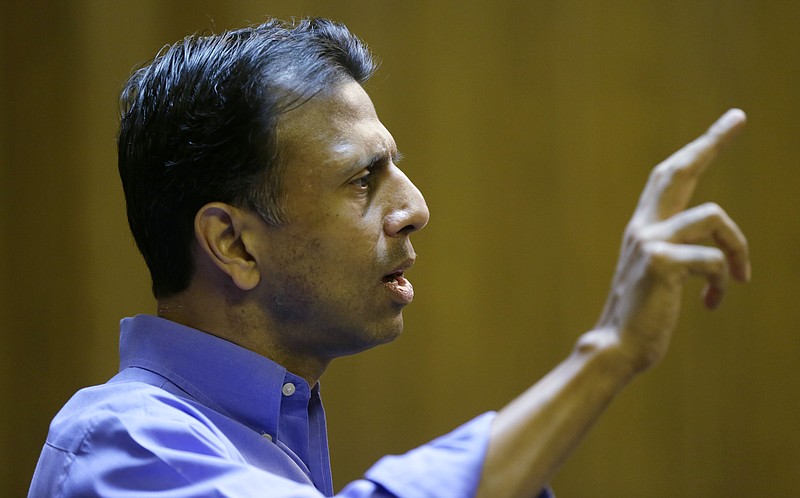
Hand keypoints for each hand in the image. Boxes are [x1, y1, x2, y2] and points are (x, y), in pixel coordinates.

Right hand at [593, 109, 749, 373]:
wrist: (616, 348)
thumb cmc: (640, 319)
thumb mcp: (659, 278)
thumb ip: (678, 256)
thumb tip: (718, 253)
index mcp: (643, 229)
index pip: (669, 177)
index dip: (699, 148)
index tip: (728, 122)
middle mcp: (642, 227)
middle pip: (677, 170)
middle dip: (709, 141)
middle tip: (737, 117)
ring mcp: (649, 242)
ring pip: (712, 215)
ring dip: (737, 247)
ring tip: (738, 278)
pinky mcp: (661, 263)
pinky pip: (713, 259)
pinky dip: (722, 283)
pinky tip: (711, 304)